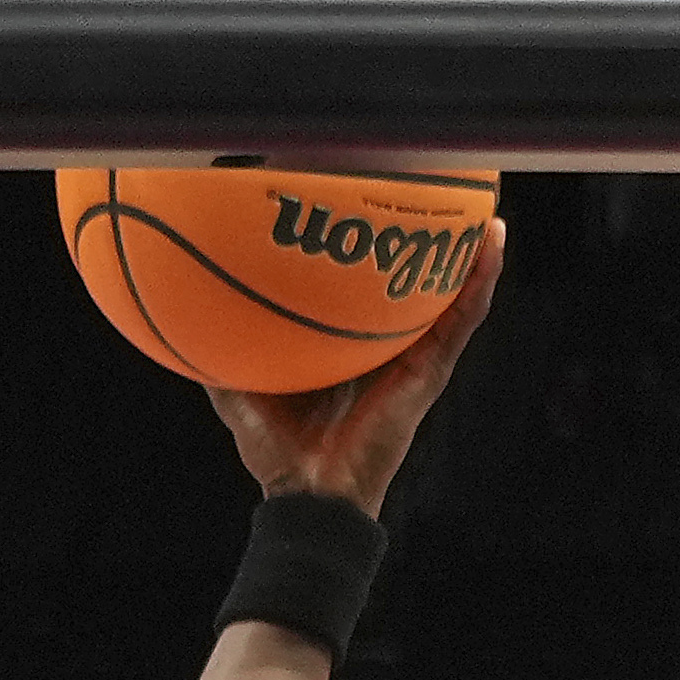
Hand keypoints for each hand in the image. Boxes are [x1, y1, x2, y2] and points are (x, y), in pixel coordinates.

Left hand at [209, 222, 503, 510]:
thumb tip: (187, 317)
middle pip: (412, 282)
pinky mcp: (430, 370)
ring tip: (485, 199)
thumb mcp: (240, 394)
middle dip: (427, 237)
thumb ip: (221, 357)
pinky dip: (481, 280)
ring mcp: (414, 356)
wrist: (311, 494)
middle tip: (436, 184)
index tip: (367, 202)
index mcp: (346, 346)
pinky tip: (492, 241)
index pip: (362, 289)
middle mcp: (385, 345)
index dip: (370, 251)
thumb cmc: (279, 452)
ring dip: (471, 247)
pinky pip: (463, 318)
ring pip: (451, 291)